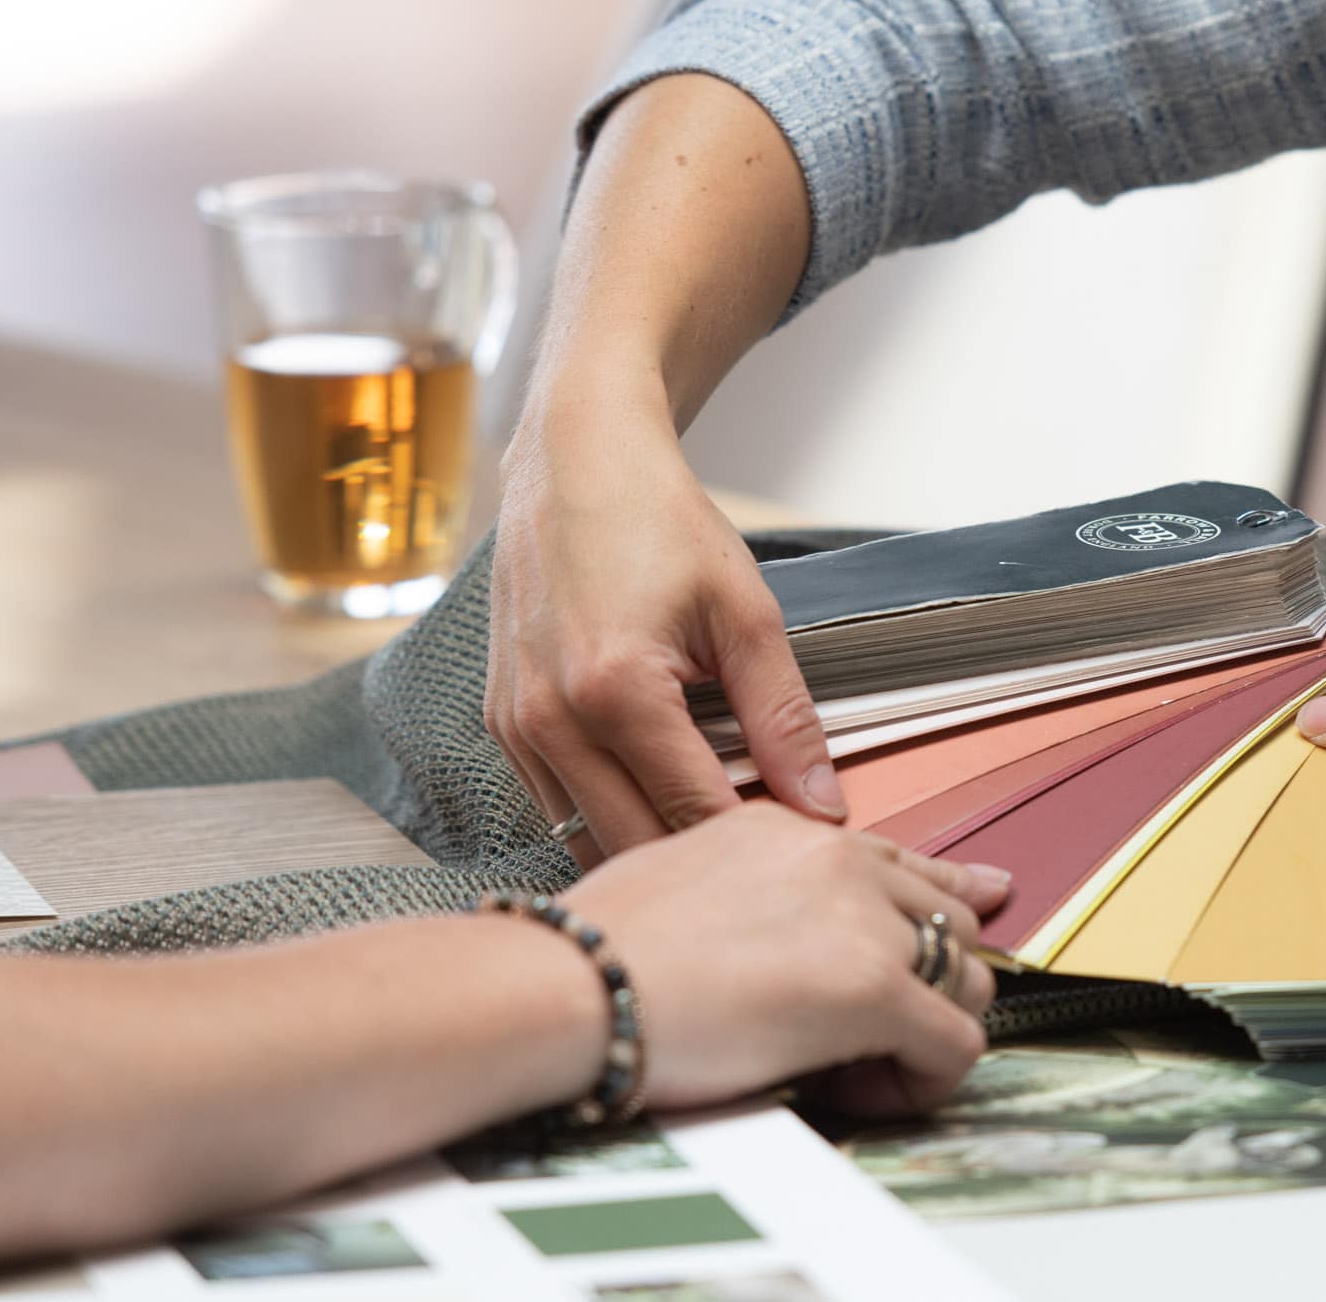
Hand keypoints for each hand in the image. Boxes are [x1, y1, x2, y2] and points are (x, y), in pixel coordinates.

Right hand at [487, 396, 844, 868]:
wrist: (573, 462)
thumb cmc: (659, 523)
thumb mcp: (745, 614)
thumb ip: (784, 719)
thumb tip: (823, 806)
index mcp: (617, 692)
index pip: (697, 814)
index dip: (756, 844)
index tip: (801, 855)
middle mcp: (551, 720)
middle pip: (638, 846)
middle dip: (703, 864)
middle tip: (762, 862)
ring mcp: (516, 727)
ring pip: (588, 840)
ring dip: (651, 849)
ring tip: (713, 836)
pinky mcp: (502, 724)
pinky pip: (557, 807)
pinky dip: (607, 817)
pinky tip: (657, 800)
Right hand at [566, 802, 1008, 1115]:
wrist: (569, 982)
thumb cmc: (593, 953)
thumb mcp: (678, 884)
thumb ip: (749, 897)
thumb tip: (772, 944)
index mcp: (785, 830)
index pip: (896, 861)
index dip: (939, 903)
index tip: (968, 920)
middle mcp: (835, 858)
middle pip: (948, 917)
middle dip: (928, 980)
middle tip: (873, 1034)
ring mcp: (861, 919)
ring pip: (968, 976)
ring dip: (930, 1029)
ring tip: (862, 1071)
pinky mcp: (871, 986)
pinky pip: (956, 1041)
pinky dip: (927, 1079)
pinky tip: (872, 1091)